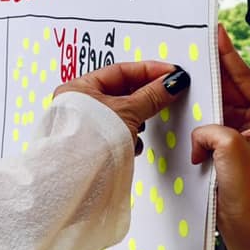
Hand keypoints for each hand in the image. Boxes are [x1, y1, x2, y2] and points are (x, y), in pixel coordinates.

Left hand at [55, 59, 188, 153]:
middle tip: (166, 92)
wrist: (80, 178)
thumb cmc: (89, 142)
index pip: (120, 71)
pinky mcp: (96, 145)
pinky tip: (134, 142)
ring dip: (137, 118)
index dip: (148, 70)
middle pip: (121, 91)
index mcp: (79, 88)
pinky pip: (118, 133)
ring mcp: (87, 126)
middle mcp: (79, 105)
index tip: (170, 73)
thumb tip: (170, 83)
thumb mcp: (127, 112)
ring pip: (121, 114)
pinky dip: (129, 136)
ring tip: (145, 122)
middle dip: (144, 94)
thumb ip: (151, 96)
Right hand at [191, 24, 249, 245]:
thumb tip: (199, 130)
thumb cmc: (249, 193)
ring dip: (199, 92)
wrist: (244, 225)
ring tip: (183, 72)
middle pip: (228, 83)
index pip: (244, 76)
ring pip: (215, 100)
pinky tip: (181, 105)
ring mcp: (240, 128)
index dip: (227, 53)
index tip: (216, 30)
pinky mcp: (224, 140)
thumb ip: (213, 128)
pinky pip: (205, 118)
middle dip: (210, 68)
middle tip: (191, 45)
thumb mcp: (231, 152)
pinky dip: (193, 114)